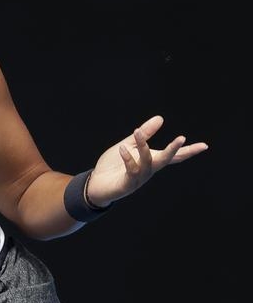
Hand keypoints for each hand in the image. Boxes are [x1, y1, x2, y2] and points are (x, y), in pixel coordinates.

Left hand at [86, 115, 207, 207]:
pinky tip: (122, 148)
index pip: (174, 156)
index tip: (205, 145)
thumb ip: (144, 133)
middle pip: (166, 160)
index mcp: (151, 161)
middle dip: (174, 149)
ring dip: (143, 146)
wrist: (96, 185)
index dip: (188, 151)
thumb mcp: (129, 145)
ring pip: (148, 162)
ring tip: (137, 131)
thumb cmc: (113, 166)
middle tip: (181, 137)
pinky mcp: (128, 184)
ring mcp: (139, 178)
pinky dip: (128, 158)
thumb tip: (161, 118)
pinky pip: (132, 170)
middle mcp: (149, 170)